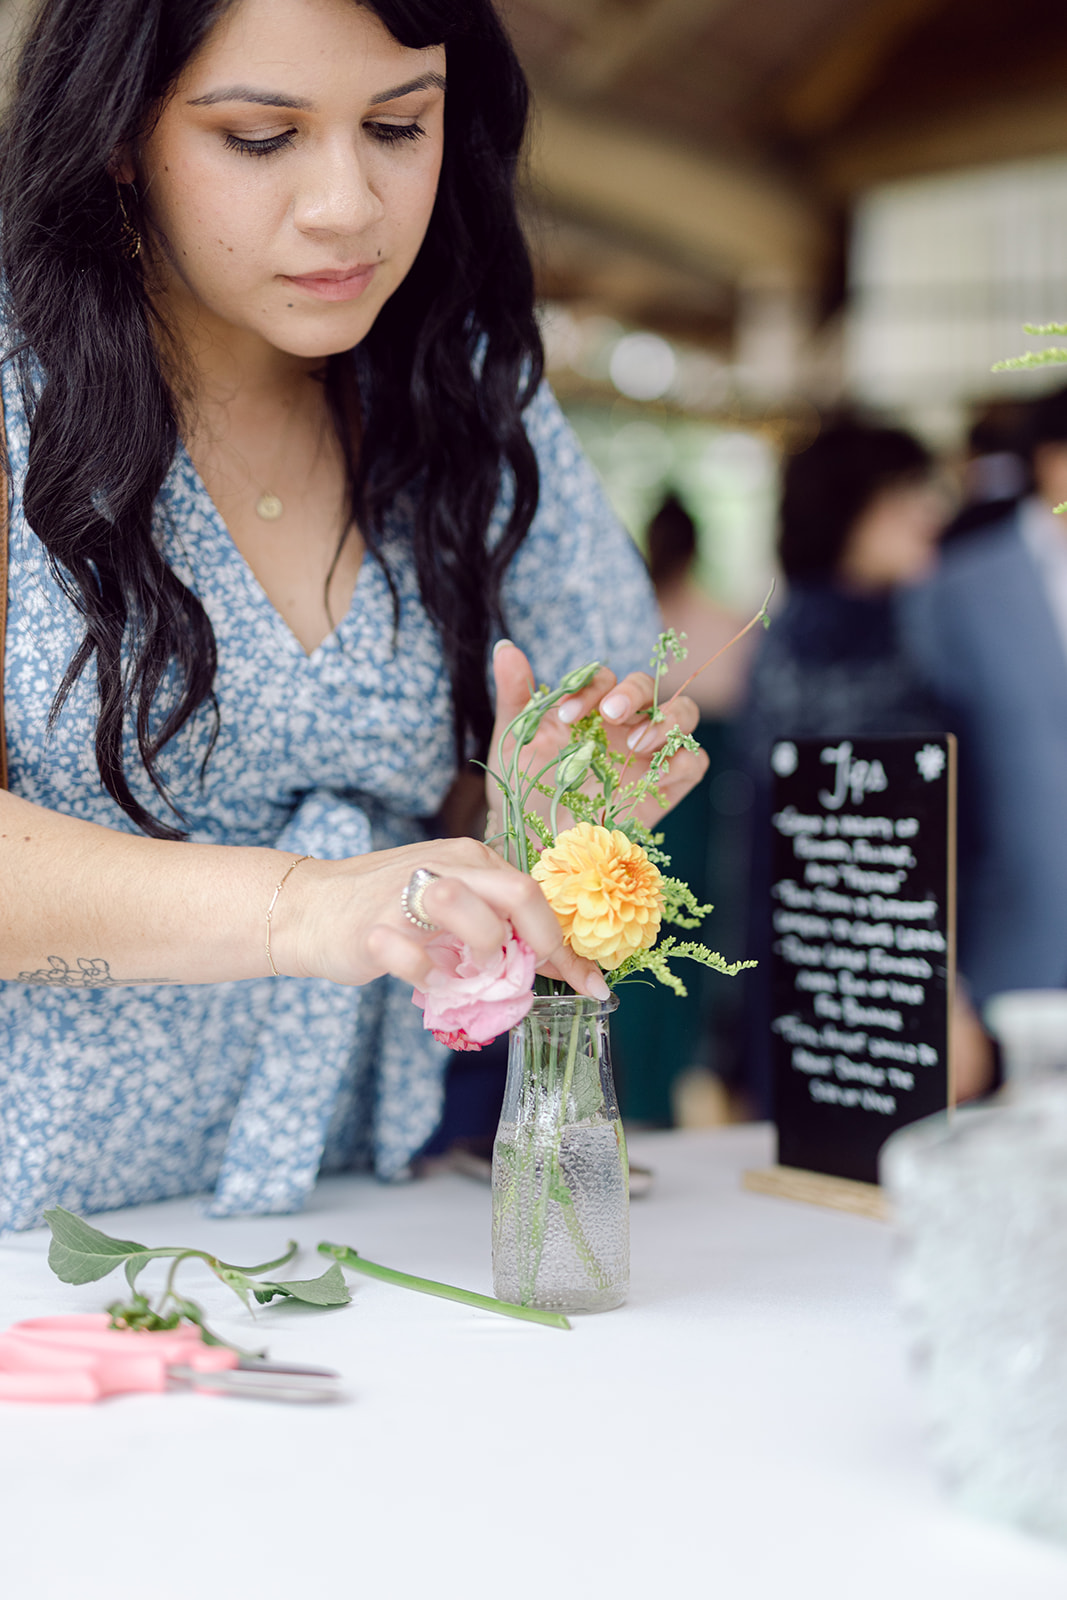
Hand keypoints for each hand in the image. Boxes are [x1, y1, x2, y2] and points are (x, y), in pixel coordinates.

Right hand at [275, 836, 609, 998]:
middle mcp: (445, 866)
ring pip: (464, 904)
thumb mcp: (454, 907)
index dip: (567, 946)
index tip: (593, 985)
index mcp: (472, 859)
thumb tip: (560, 966)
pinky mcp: (372, 927)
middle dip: (540, 941)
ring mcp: (406, 893)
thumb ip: (500, 926)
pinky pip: (413, 957)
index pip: (535, 895)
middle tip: (534, 974)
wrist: (310, 908)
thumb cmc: (390, 911)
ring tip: (473, 972)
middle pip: (517, 890)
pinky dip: (427, 977)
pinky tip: (424, 981)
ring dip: (482, 949)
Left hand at [489, 642, 707, 831]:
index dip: (590, 688)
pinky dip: (683, 760)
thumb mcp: (514, 742)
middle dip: (633, 693)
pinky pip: (693, 762)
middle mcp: (624, 725)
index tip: (567, 716)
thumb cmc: (524, 790)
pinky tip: (656, 773)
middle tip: (610, 714)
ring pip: (684, 714)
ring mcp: (649, 753)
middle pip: (649, 687)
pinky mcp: (667, 786)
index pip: (604, 678)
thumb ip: (515, 695)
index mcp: (592, 708)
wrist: (533, 843)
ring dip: (667, 720)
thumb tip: (505, 648)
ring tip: (637, 742)